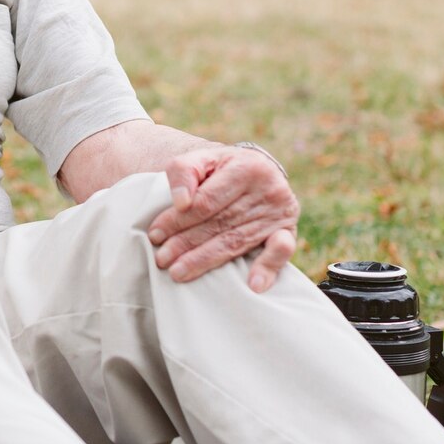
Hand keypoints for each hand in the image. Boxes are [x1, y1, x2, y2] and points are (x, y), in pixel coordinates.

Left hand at [146, 146, 299, 293]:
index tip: (155, 234)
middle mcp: (268, 190)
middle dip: (186, 243)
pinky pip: (282, 251)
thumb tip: (180, 201)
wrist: (255, 170)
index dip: (178, 220)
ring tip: (180, 272)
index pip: (206, 201)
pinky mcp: (288, 231)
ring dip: (207, 260)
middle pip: (220, 224)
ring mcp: (280, 213)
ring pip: (237, 241)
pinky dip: (268, 268)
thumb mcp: (201, 158)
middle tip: (162, 260)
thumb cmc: (221, 168)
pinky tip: (253, 285)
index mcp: (246, 167)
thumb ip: (184, 171)